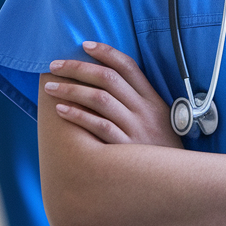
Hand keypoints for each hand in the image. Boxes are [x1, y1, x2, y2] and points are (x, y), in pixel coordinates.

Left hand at [43, 41, 182, 148]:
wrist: (174, 180)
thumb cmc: (160, 149)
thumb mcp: (158, 119)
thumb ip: (138, 101)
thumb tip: (106, 83)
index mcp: (152, 99)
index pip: (128, 66)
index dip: (106, 52)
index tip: (84, 45)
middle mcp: (144, 110)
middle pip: (108, 79)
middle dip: (78, 68)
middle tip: (55, 65)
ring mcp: (135, 128)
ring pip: (100, 99)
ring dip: (72, 90)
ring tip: (51, 86)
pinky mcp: (125, 148)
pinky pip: (99, 126)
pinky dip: (78, 115)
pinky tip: (61, 110)